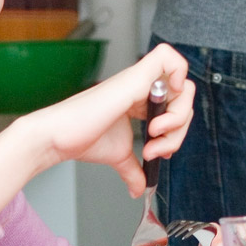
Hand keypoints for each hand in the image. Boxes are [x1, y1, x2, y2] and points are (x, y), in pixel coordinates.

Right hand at [24, 44, 194, 194]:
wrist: (60, 138)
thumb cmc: (83, 138)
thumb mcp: (119, 155)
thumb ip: (133, 169)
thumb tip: (139, 188)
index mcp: (141, 99)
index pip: (177, 105)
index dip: (177, 129)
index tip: (159, 150)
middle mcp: (142, 86)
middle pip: (185, 98)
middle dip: (178, 132)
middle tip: (155, 150)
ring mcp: (139, 80)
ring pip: (184, 86)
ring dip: (177, 119)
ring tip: (153, 139)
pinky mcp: (134, 78)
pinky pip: (167, 57)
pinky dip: (177, 76)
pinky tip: (163, 107)